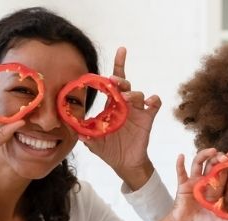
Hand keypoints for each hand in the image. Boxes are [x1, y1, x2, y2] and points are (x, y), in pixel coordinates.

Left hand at [82, 47, 159, 189]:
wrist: (125, 164)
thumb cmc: (109, 150)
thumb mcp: (93, 142)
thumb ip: (84, 134)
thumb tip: (72, 129)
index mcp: (111, 105)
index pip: (112, 83)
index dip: (118, 66)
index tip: (121, 50)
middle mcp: (124, 104)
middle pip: (125, 84)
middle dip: (120, 79)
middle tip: (114, 81)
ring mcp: (137, 111)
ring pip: (138, 93)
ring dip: (132, 93)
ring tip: (125, 99)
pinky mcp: (147, 119)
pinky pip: (154, 105)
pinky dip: (154, 100)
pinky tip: (149, 102)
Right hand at [170, 148, 227, 220]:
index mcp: (216, 188)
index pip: (223, 172)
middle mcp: (205, 181)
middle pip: (211, 164)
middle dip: (218, 157)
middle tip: (224, 156)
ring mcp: (193, 182)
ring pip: (198, 163)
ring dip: (204, 155)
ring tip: (211, 150)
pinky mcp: (183, 185)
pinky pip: (181, 173)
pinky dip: (180, 164)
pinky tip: (181, 156)